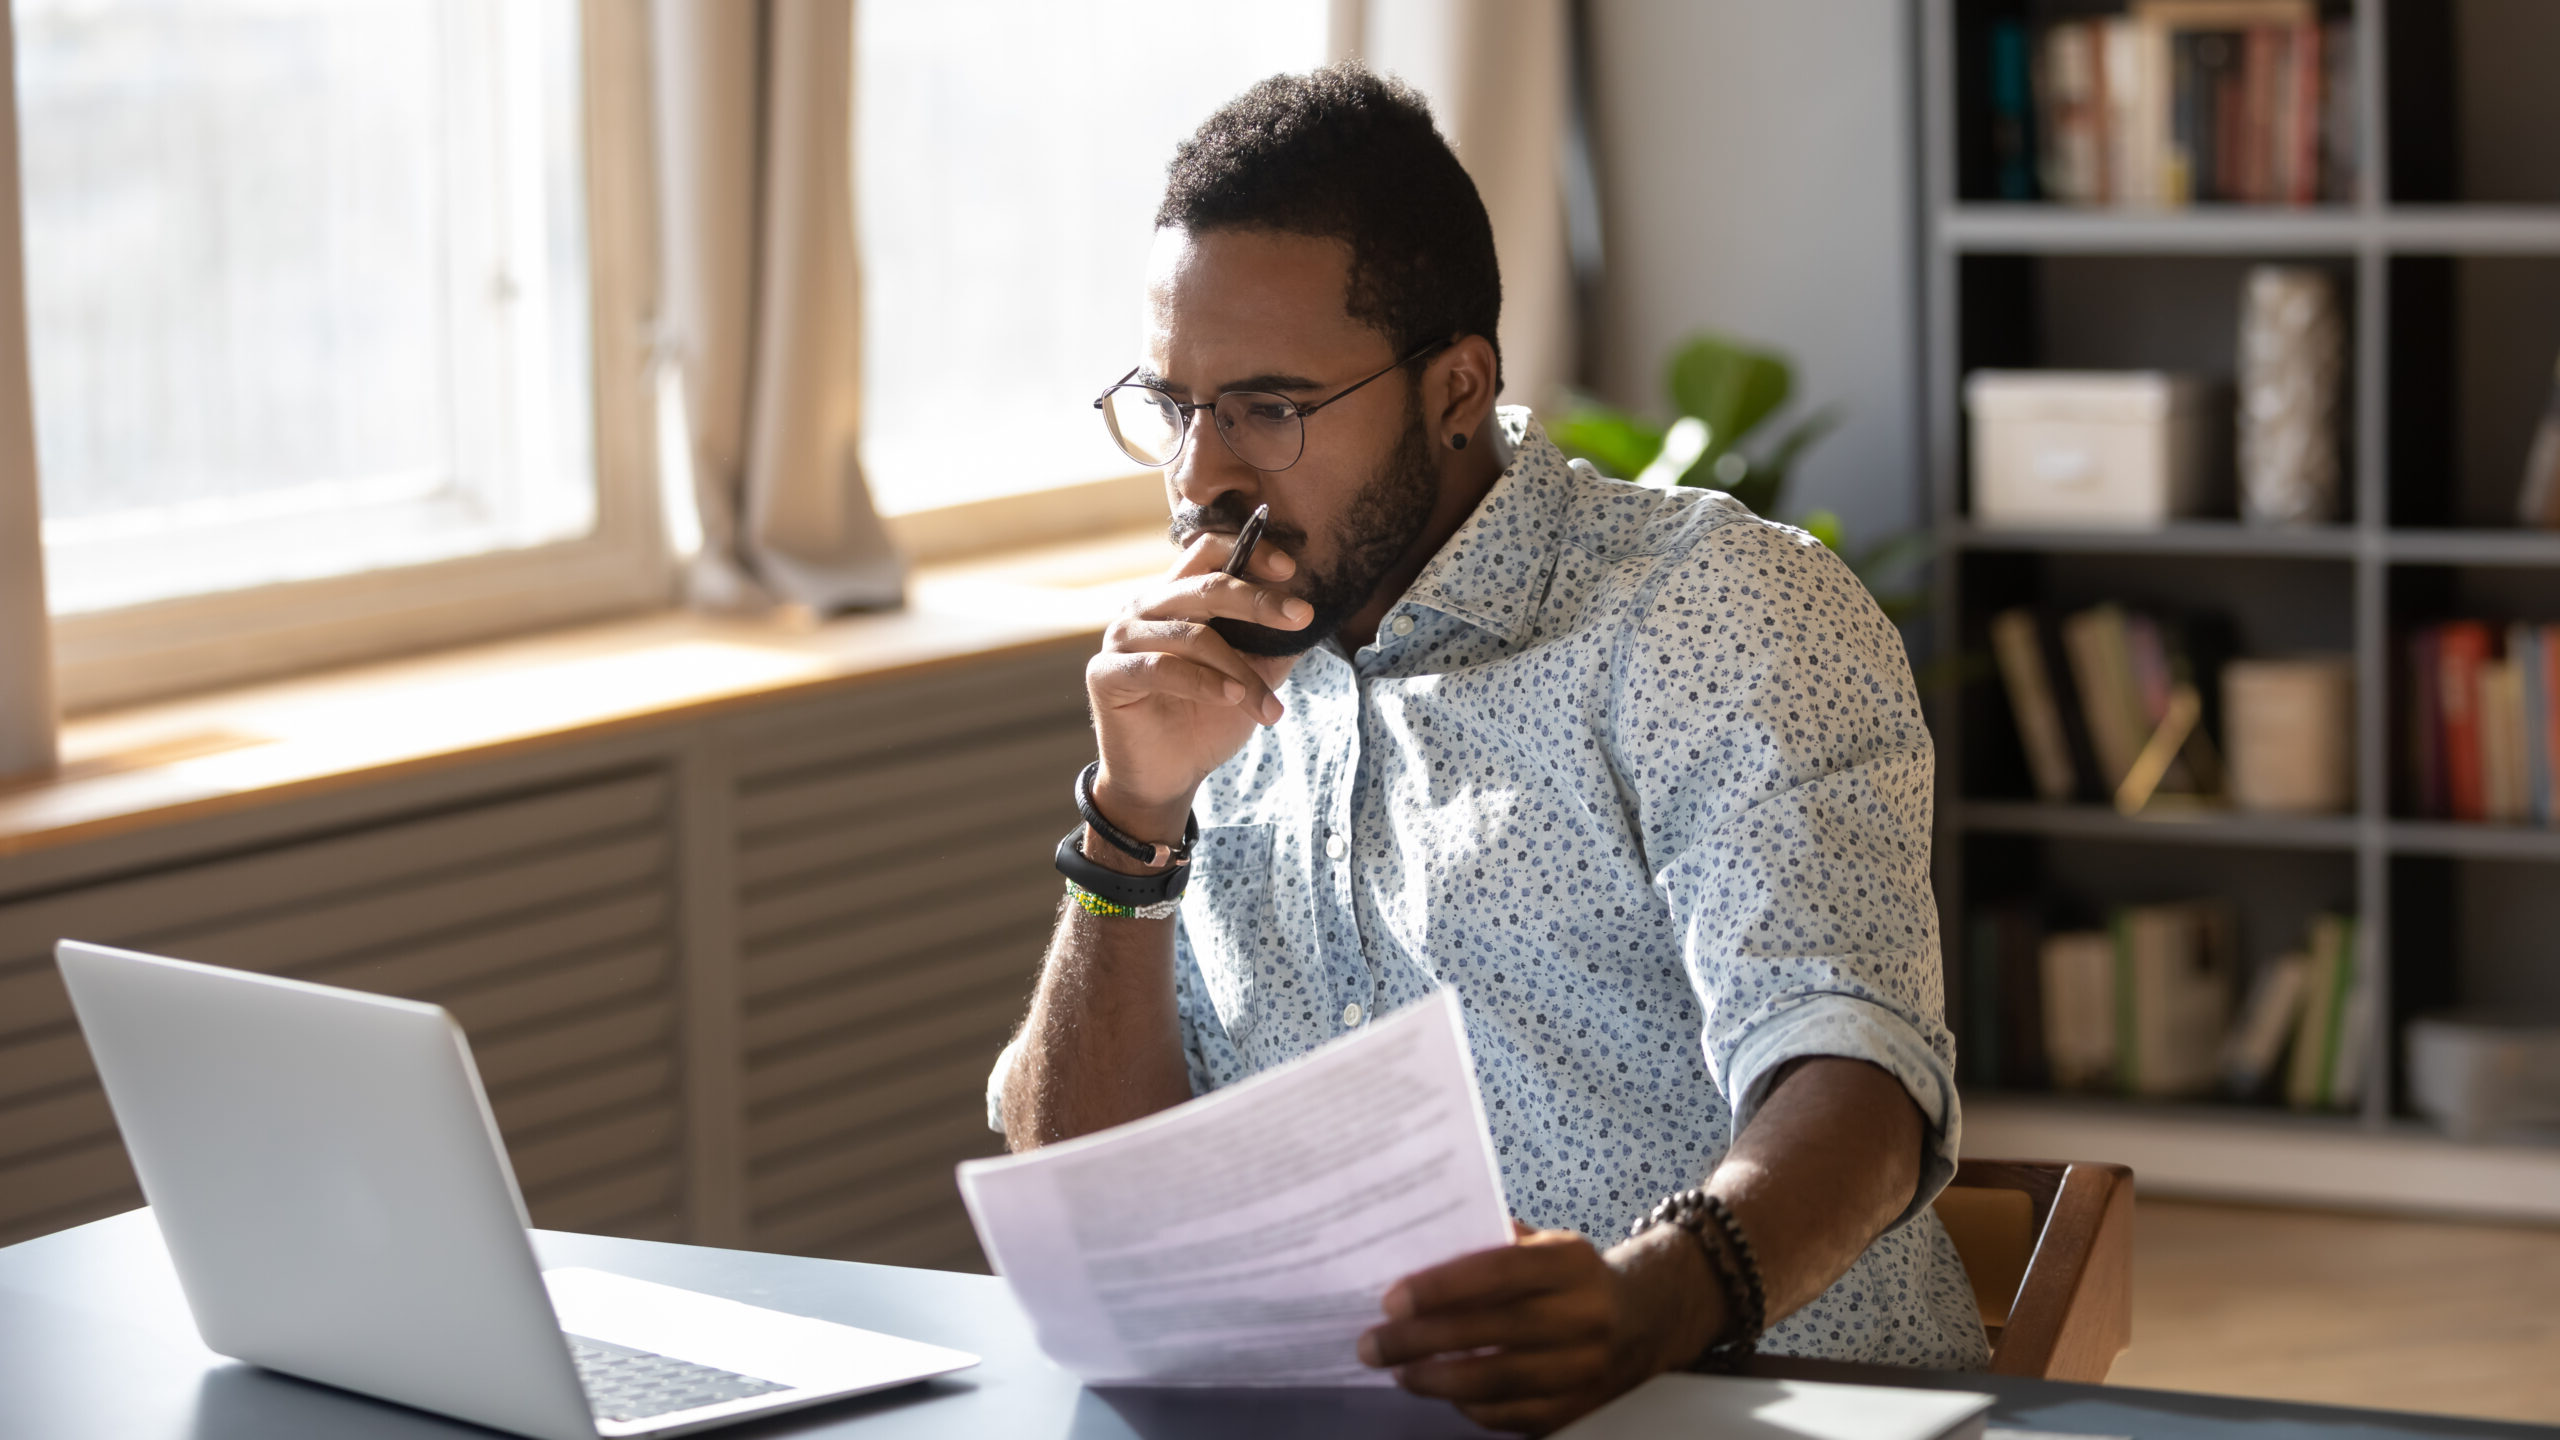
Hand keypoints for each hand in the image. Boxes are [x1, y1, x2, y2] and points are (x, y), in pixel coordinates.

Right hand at [1085, 529, 1308, 840]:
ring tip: (1268, 705)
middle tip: (1301, 617)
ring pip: (1193, 635)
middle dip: (1258, 602)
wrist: (1168, 776)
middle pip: (1205, 585)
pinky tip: (1233, 698)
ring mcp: (1122, 637)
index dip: (1248, 551)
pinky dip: (1204, 683)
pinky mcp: (1106, 673)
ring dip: (1239, 670)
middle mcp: (1145, 607)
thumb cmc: (1206, 720)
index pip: (1207, 552)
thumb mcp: (1251, 677)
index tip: (1290, 570)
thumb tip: (1310, 619)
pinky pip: (1161, 668)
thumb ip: (1272, 645)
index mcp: (1176, 597)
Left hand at [1357, 1224, 1721, 1435]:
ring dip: (1437, 1381)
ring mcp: (1585, 1368)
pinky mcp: (1578, 1408)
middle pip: (1491, 1332)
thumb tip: (1415, 1248)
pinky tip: (1441, 1393)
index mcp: (1571, 1264)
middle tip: (1372, 1344)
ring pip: (1499, 1383)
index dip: (1441, 1287)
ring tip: (1398, 1372)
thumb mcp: (1545, 1244)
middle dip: (1421, 1341)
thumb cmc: (1572, 1277)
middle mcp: (1584, 1316)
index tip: (1391, 1300)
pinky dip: (1469, 1409)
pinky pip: (1512, 1416)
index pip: (1498, 1272)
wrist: (1646, 1318)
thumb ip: (1491, 1244)